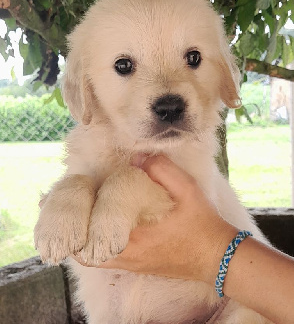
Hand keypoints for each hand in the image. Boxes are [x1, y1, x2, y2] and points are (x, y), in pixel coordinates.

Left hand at [76, 155, 236, 284]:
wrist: (217, 256)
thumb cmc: (202, 223)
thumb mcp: (187, 190)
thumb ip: (162, 170)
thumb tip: (137, 157)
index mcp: (136, 237)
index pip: (93, 232)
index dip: (77, 216)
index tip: (74, 197)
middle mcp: (128, 256)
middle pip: (84, 250)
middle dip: (73, 229)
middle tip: (70, 205)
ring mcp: (131, 265)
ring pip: (92, 259)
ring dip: (82, 238)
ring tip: (82, 215)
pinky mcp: (136, 267)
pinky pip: (105, 261)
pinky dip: (95, 247)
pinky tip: (100, 228)